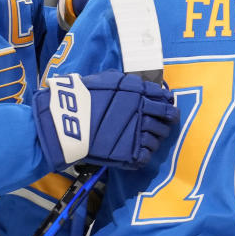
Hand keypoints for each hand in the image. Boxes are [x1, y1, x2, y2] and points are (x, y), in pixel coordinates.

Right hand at [33, 70, 178, 168]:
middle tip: (164, 124)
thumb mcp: (106, 80)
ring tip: (149, 139)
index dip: (168, 103)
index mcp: (138, 92)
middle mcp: (142, 111)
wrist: (66, 121)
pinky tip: (138, 151)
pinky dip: (145, 154)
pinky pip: (146, 155)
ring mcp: (137, 132)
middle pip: (167, 118)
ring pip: (158, 138)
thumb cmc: (82, 97)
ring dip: (156, 139)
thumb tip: (143, 85)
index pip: (164, 98)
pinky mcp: (130, 152)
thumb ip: (127, 83)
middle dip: (168, 121)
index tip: (168, 106)